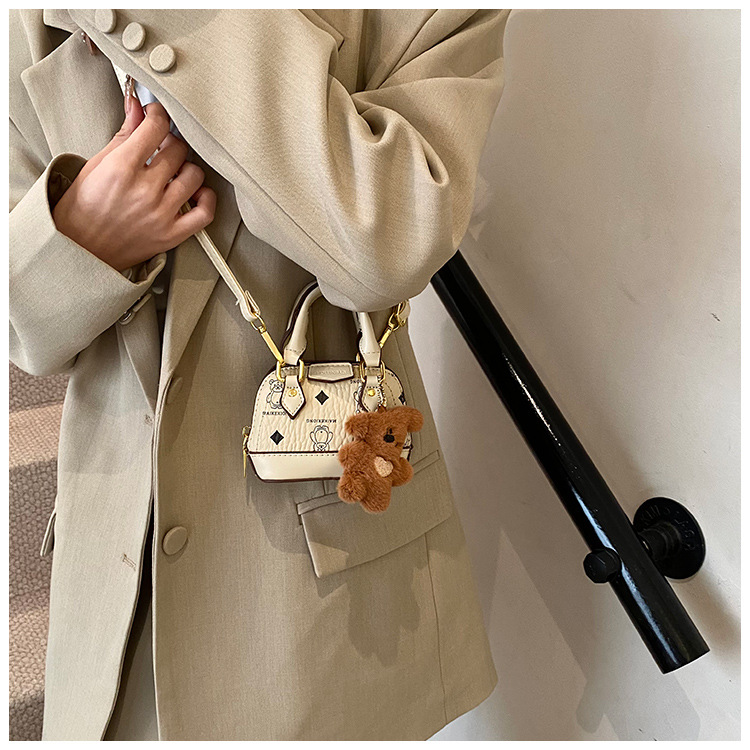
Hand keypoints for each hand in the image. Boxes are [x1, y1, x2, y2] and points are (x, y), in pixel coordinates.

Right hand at [52, 93, 215, 271]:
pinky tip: (195, 193)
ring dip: (186, 169)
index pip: (156, 127)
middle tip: (161, 147)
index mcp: (121, 169)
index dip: (158, 114)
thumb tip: (137, 109)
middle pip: (178, 149)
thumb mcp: (97, 164)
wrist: (79, 249)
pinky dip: (206, 199)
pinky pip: (205, 213)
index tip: (156, 116)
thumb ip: (124, 135)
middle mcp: (144, 191)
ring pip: (194, 176)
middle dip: (170, 142)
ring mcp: (161, 214)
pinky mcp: (172, 235)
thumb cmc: (83, 209)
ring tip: (174, 173)